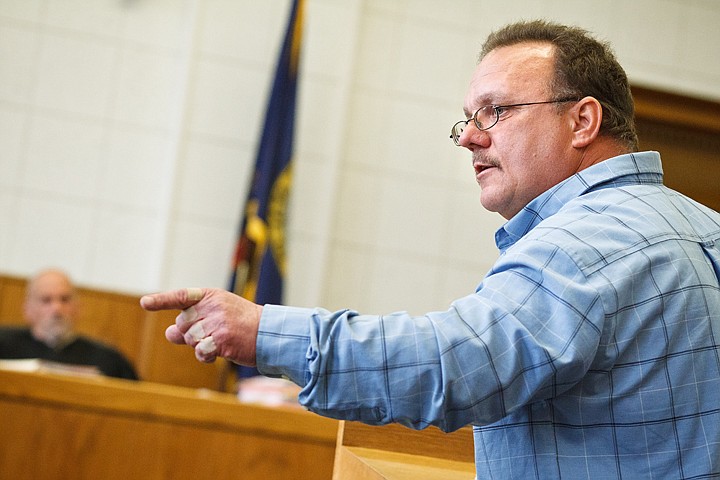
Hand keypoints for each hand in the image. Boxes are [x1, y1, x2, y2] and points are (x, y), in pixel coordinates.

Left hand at [140, 288, 262, 364]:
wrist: (268, 333)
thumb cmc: (242, 325)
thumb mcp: (218, 316)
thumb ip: (192, 323)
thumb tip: (168, 333)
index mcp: (211, 296)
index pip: (181, 297)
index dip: (161, 300)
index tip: (144, 303)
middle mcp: (213, 306)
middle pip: (182, 325)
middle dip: (192, 334)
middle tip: (215, 333)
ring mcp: (218, 322)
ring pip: (190, 339)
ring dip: (201, 346)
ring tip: (221, 341)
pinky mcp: (222, 339)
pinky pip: (200, 352)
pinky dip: (206, 356)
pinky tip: (221, 352)